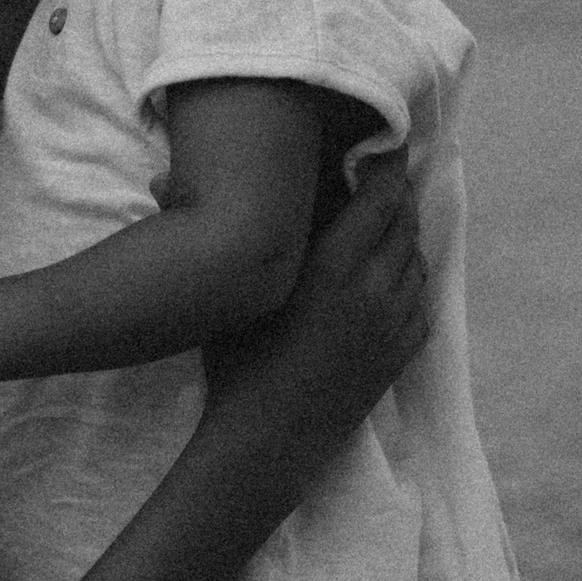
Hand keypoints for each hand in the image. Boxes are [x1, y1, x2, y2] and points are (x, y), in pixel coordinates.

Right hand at [198, 155, 426, 482]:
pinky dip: (412, 275)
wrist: (271, 439)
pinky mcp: (401, 351)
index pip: (379, 197)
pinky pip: (421, 298)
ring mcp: (394, 322)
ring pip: (417, 259)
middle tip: (384, 173)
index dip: (387, 164)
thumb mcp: (229, 290)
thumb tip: (160, 178)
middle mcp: (374, 287)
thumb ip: (224, 233)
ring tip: (387, 219)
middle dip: (397, 194)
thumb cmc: (236, 362)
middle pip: (404, 223)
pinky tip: (394, 271)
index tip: (384, 141)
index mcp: (334, 265)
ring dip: (405, 233)